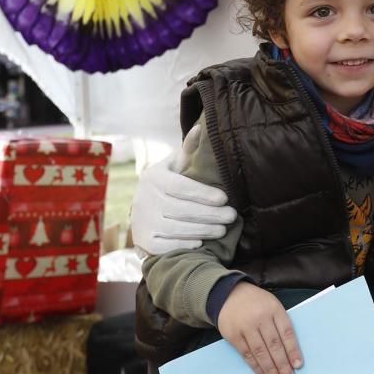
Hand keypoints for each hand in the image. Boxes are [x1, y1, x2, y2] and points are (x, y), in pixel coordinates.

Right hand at [130, 124, 237, 254]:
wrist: (141, 211)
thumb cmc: (167, 185)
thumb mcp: (174, 166)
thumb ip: (188, 151)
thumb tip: (201, 128)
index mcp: (154, 178)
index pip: (182, 187)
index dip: (204, 194)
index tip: (224, 198)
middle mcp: (145, 200)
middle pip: (182, 210)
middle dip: (210, 214)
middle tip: (231, 216)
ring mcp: (143, 221)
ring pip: (177, 228)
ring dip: (203, 230)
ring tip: (223, 229)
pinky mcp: (144, 240)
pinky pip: (166, 245)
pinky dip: (184, 244)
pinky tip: (200, 243)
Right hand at [217, 282, 302, 373]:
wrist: (229, 293)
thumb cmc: (256, 302)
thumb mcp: (272, 305)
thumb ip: (280, 323)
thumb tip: (290, 350)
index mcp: (274, 309)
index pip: (286, 332)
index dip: (293, 350)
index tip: (298, 365)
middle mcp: (260, 317)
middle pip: (274, 345)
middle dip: (282, 364)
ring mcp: (246, 326)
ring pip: (260, 352)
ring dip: (270, 369)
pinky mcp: (233, 335)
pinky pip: (246, 354)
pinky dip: (255, 367)